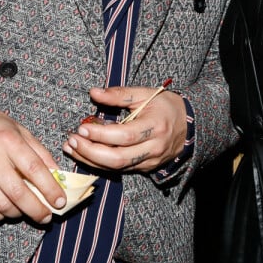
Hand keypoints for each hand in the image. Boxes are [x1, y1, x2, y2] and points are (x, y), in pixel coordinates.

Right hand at [0, 108, 62, 223]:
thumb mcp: (22, 133)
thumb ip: (41, 154)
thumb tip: (59, 178)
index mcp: (8, 140)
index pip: (34, 170)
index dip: (50, 189)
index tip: (60, 202)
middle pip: (18, 193)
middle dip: (37, 210)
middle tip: (47, 217)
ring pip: (2, 205)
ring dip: (20, 214)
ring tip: (28, 212)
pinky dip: (0, 216)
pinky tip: (8, 211)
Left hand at [64, 86, 186, 172]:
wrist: (190, 126)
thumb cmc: (166, 106)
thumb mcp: (146, 94)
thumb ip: (119, 94)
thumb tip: (93, 92)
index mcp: (155, 126)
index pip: (125, 135)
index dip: (101, 135)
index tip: (81, 128)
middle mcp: (154, 148)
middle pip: (118, 158)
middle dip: (90, 152)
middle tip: (72, 141)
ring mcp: (150, 161)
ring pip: (116, 168)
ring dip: (90, 160)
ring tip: (72, 148)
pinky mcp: (145, 168)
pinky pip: (120, 170)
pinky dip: (100, 163)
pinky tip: (85, 154)